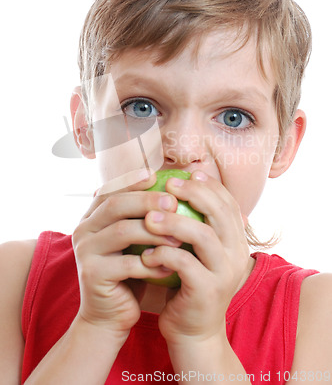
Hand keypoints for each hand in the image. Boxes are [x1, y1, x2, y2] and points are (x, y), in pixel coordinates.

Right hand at [71, 171, 179, 341]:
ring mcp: (85, 252)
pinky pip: (128, 264)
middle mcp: (83, 230)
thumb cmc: (128, 272)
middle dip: (147, 201)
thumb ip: (141, 217)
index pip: (111, 190)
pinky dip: (152, 264)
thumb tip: (171, 188)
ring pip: (123, 231)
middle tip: (174, 203)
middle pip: (116, 205)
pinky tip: (169, 267)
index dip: (132, 181)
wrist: (109, 315)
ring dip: (155, 232)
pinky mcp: (93, 275)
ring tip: (179, 237)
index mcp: (91, 218)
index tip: (156, 175)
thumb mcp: (133, 241)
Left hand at [141, 170, 249, 345]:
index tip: (188, 172)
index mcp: (237, 242)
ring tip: (150, 217)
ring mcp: (224, 274)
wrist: (193, 332)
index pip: (229, 203)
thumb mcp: (196, 252)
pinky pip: (185, 264)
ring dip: (174, 222)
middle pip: (220, 213)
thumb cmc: (188, 284)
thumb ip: (195, 225)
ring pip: (204, 236)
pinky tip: (147, 254)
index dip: (210, 184)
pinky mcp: (207, 291)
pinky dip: (164, 254)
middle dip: (194, 193)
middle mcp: (237, 255)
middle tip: (168, 184)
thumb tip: (176, 189)